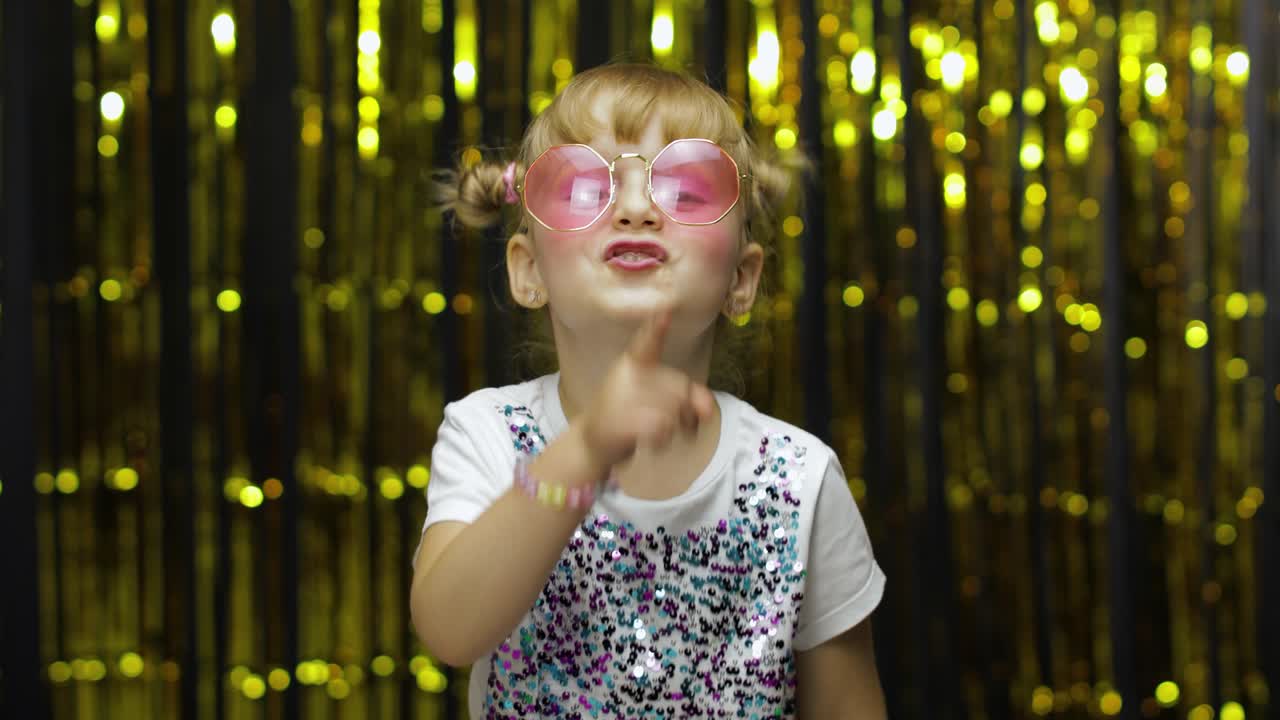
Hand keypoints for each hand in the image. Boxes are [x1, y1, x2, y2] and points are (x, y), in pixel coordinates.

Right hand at [579, 308, 716, 469]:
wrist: (591, 444)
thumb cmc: (626, 417)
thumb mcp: (659, 402)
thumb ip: (689, 398)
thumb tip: (707, 410)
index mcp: (631, 365)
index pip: (646, 343)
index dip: (656, 328)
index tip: (665, 309)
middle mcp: (626, 377)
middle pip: (678, 385)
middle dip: (687, 409)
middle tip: (678, 424)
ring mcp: (621, 400)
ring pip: (673, 409)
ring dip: (676, 428)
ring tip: (661, 433)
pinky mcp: (621, 423)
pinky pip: (662, 427)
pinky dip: (663, 439)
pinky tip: (651, 441)